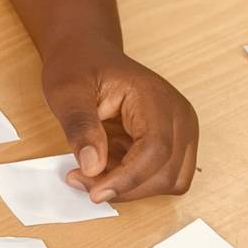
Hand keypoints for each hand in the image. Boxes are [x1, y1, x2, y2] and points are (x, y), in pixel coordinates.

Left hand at [41, 40, 197, 202]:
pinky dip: (134, 182)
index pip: (156, 150)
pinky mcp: (173, 143)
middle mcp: (179, 116)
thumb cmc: (80, 66)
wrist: (89, 54)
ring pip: (169, 181)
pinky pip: (162, 177)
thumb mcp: (67, 90)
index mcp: (156, 97)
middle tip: (80, 180)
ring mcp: (180, 131)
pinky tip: (107, 166)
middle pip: (166, 173)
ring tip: (92, 171)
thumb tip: (92, 166)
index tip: (94, 192)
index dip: (127, 179)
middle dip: (124, 187)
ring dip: (130, 188)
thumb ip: (80, 126)